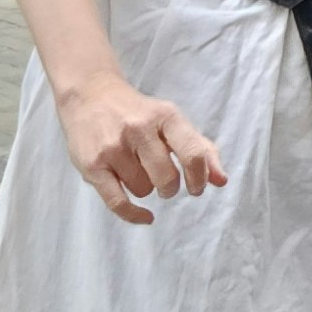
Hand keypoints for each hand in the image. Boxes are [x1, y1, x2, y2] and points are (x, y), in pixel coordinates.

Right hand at [52, 67, 227, 223]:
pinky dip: (134, 215)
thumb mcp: (171, 120)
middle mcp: (138, 129)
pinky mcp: (92, 165)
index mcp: (165, 116)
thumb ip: (200, 148)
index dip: (200, 177)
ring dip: (145, 188)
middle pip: (166, 178)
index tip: (196, 187)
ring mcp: (113, 148)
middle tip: (164, 180)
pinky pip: (118, 203)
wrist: (89, 96)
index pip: (193, 153)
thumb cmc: (138, 113)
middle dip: (169, 186)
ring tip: (136, 170)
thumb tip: (222, 181)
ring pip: (142, 190)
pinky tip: (145, 216)